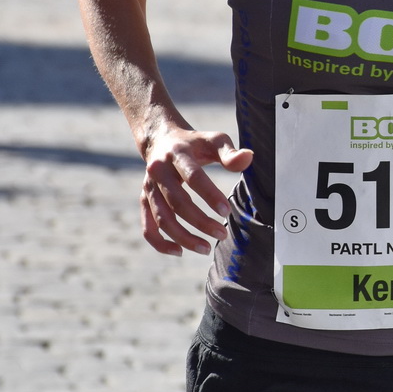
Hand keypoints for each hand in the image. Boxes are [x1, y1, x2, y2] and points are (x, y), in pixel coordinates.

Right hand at [140, 125, 251, 256]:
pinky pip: (148, 227)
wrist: (162, 140)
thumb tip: (248, 158)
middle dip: (200, 221)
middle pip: (177, 202)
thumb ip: (229, 152)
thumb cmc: (195, 143)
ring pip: (162, 218)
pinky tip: (180, 252)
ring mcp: (149, 188)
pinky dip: (160, 243)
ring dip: (183, 237)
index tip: (227, 212)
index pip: (193, 177)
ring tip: (206, 248)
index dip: (210, 195)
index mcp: (177, 154)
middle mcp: (158, 171)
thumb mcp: (214, 140)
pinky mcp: (144, 200)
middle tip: (222, 234)